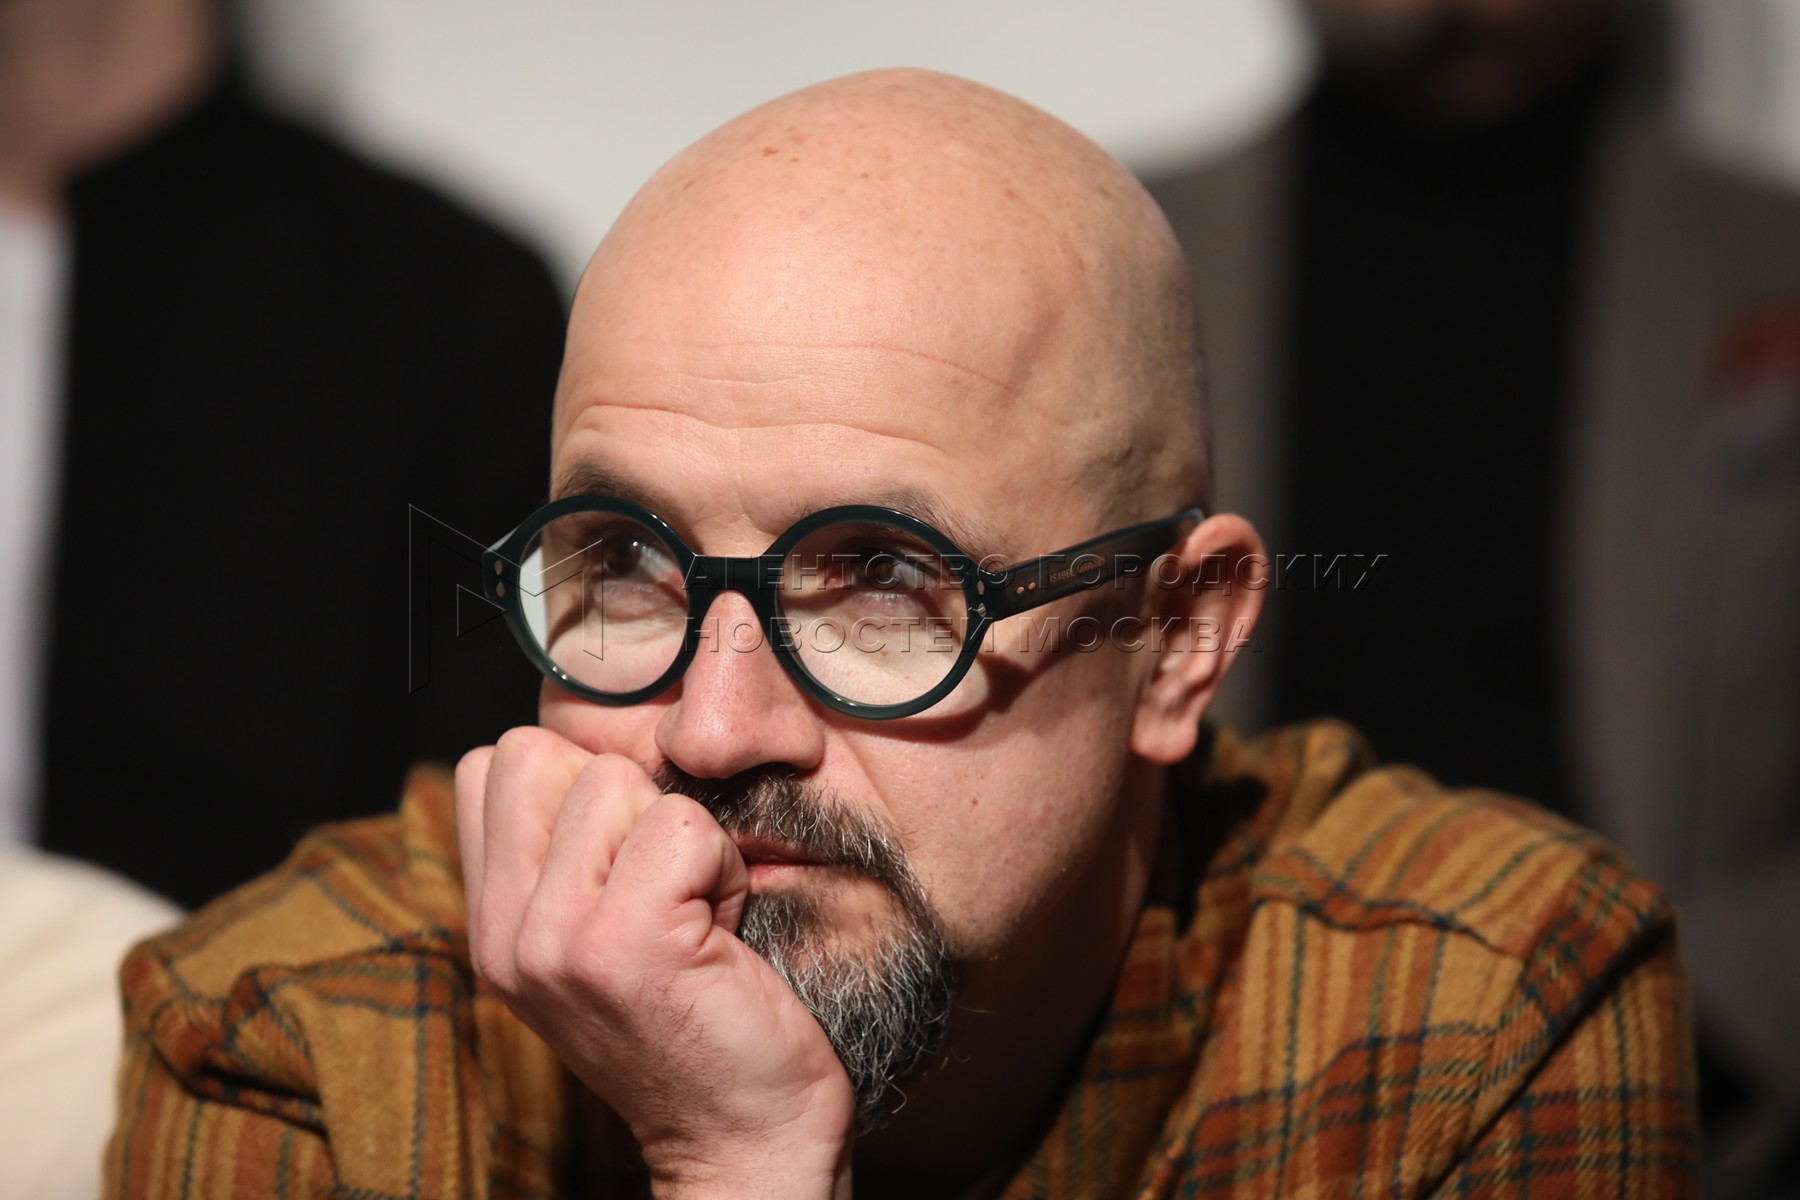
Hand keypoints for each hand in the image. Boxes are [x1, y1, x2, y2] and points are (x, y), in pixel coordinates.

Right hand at [456, 727, 854, 1198]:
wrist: (742, 1136)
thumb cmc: (694, 1019)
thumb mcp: (596, 935)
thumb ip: (564, 854)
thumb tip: (585, 749)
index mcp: (493, 922)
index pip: (500, 763)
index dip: (582, 788)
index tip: (626, 868)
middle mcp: (506, 932)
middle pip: (547, 753)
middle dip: (627, 800)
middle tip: (663, 888)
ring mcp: (556, 940)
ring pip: (619, 780)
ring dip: (682, 837)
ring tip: (691, 914)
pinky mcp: (625, 945)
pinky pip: (684, 825)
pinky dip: (721, 868)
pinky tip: (719, 933)